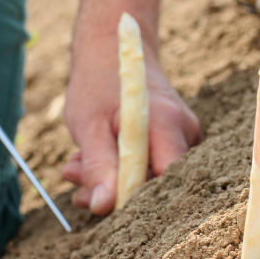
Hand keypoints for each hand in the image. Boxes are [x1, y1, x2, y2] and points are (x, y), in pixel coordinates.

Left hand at [61, 33, 200, 214]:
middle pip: (157, 182)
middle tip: (73, 178)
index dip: (135, 198)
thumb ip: (98, 166)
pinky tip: (93, 160)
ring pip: (149, 177)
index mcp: (168, 124)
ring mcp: (184, 137)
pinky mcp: (174, 143)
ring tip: (75, 165)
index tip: (98, 200)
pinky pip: (149, 168)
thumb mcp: (89, 126)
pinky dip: (118, 169)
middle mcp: (186, 132)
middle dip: (112, 189)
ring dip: (109, 178)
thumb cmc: (99, 84)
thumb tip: (103, 207)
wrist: (114, 51)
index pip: (165, 180)